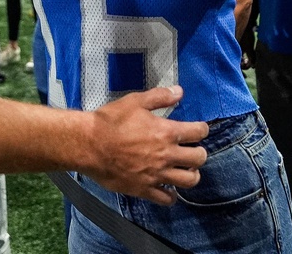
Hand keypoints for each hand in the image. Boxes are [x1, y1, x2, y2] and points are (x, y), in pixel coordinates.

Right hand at [81, 85, 207, 205]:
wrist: (88, 144)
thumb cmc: (110, 121)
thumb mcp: (134, 101)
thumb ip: (159, 97)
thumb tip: (179, 92)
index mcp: (166, 132)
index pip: (198, 132)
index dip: (202, 129)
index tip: (200, 129)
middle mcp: (166, 155)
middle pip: (199, 159)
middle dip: (200, 153)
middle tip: (193, 150)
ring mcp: (157, 175)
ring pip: (189, 181)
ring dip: (191, 174)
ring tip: (185, 170)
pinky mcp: (145, 189)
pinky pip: (167, 199)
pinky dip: (171, 195)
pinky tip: (168, 188)